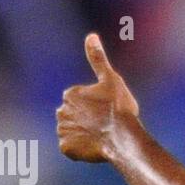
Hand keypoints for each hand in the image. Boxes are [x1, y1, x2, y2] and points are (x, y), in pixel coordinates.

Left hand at [56, 33, 139, 162]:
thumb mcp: (111, 79)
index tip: (107, 112)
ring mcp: (63, 130)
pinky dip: (80, 149)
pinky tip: (94, 147)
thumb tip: (91, 35)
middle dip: (86, 121)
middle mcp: (61, 110)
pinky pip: (71, 148)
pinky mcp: (66, 148)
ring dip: (83, 135)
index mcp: (71, 94)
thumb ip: (98, 59)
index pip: (79, 101)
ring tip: (101, 137)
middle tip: (105, 126)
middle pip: (74, 116)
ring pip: (72, 132)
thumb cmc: (119, 108)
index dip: (95, 107)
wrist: (123, 138)